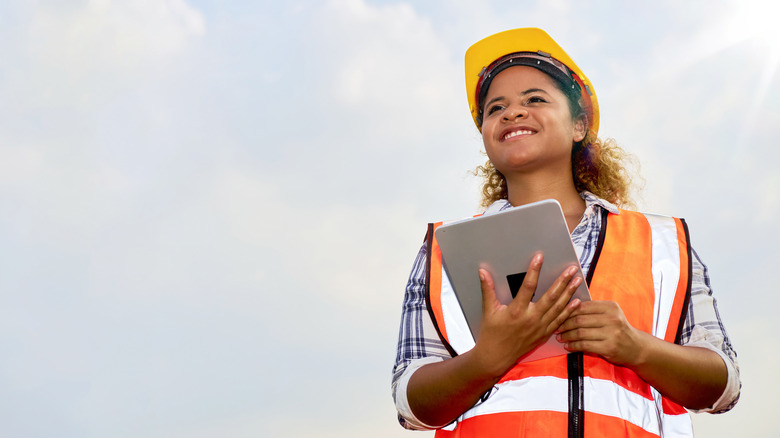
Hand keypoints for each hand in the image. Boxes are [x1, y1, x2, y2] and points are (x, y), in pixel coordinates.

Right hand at [473, 253, 581, 377]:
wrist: (496, 358)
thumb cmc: (491, 334)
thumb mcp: (488, 311)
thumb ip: (488, 290)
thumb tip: (483, 272)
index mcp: (516, 311)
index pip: (528, 286)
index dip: (534, 270)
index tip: (540, 257)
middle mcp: (531, 318)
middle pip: (550, 296)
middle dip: (562, 281)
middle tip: (572, 269)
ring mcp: (540, 327)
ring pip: (558, 307)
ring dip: (569, 293)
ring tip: (577, 280)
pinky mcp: (544, 334)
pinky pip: (560, 321)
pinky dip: (569, 311)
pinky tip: (577, 302)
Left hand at [556, 301, 646, 365]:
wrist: (636, 347)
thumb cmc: (618, 329)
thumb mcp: (610, 315)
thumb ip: (593, 311)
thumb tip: (567, 307)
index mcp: (610, 307)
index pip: (583, 306)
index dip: (568, 311)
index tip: (558, 315)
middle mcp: (612, 318)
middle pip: (580, 320)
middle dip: (565, 324)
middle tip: (556, 328)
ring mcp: (611, 333)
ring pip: (581, 333)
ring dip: (567, 336)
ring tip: (560, 337)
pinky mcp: (609, 347)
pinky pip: (585, 345)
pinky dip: (573, 345)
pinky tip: (568, 346)